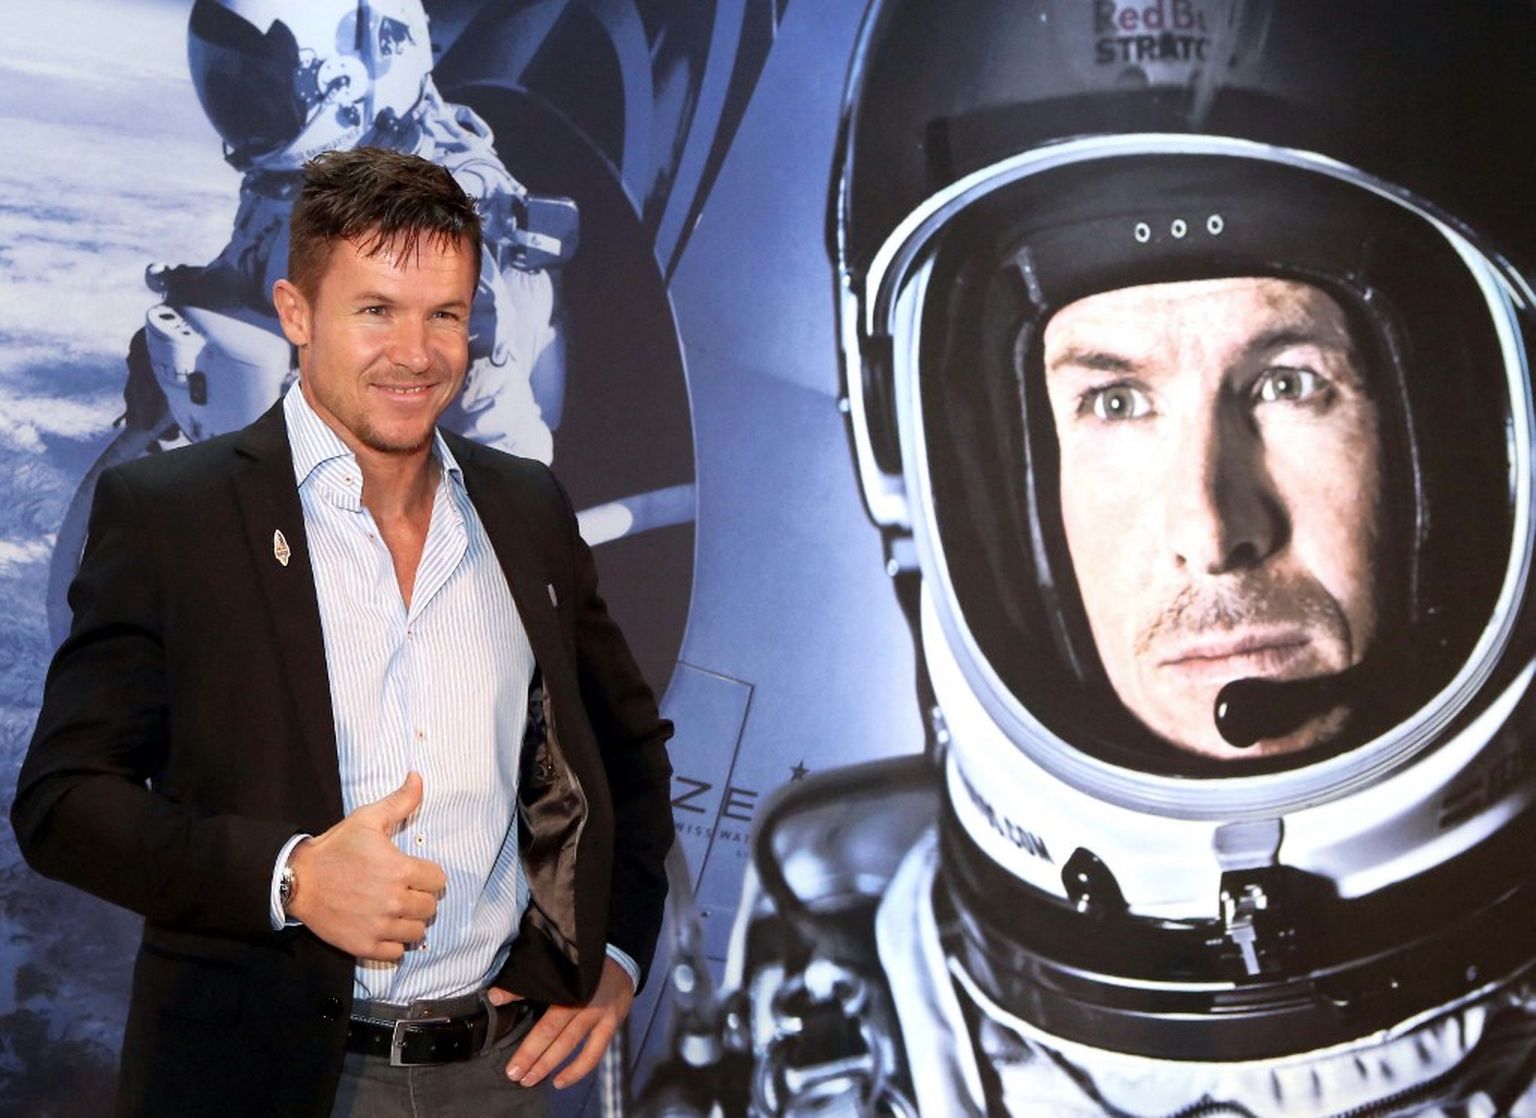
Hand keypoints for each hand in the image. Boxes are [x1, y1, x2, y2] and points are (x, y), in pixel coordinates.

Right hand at [286, 772, 445, 960]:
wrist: (297, 880)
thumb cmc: (335, 848)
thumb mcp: (367, 819)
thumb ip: (399, 801)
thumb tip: (418, 776)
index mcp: (400, 870)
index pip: (438, 880)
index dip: (427, 875)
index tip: (412, 872)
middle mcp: (394, 901)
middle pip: (429, 908)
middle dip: (419, 898)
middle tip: (401, 891)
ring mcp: (379, 926)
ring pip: (417, 933)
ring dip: (408, 922)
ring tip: (393, 910)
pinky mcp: (364, 945)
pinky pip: (396, 954)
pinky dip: (392, 944)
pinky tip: (381, 927)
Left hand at [491, 957, 633, 1088]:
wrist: (623, 961)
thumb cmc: (581, 966)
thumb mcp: (558, 968)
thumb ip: (527, 984)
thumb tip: (494, 996)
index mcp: (568, 984)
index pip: (542, 1009)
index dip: (524, 1027)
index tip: (506, 1041)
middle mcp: (584, 1000)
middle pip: (554, 1030)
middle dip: (532, 1054)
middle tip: (513, 1074)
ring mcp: (600, 1014)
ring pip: (571, 1043)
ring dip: (549, 1064)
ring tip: (529, 1080)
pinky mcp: (612, 1025)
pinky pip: (594, 1054)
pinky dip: (577, 1070)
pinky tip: (559, 1081)